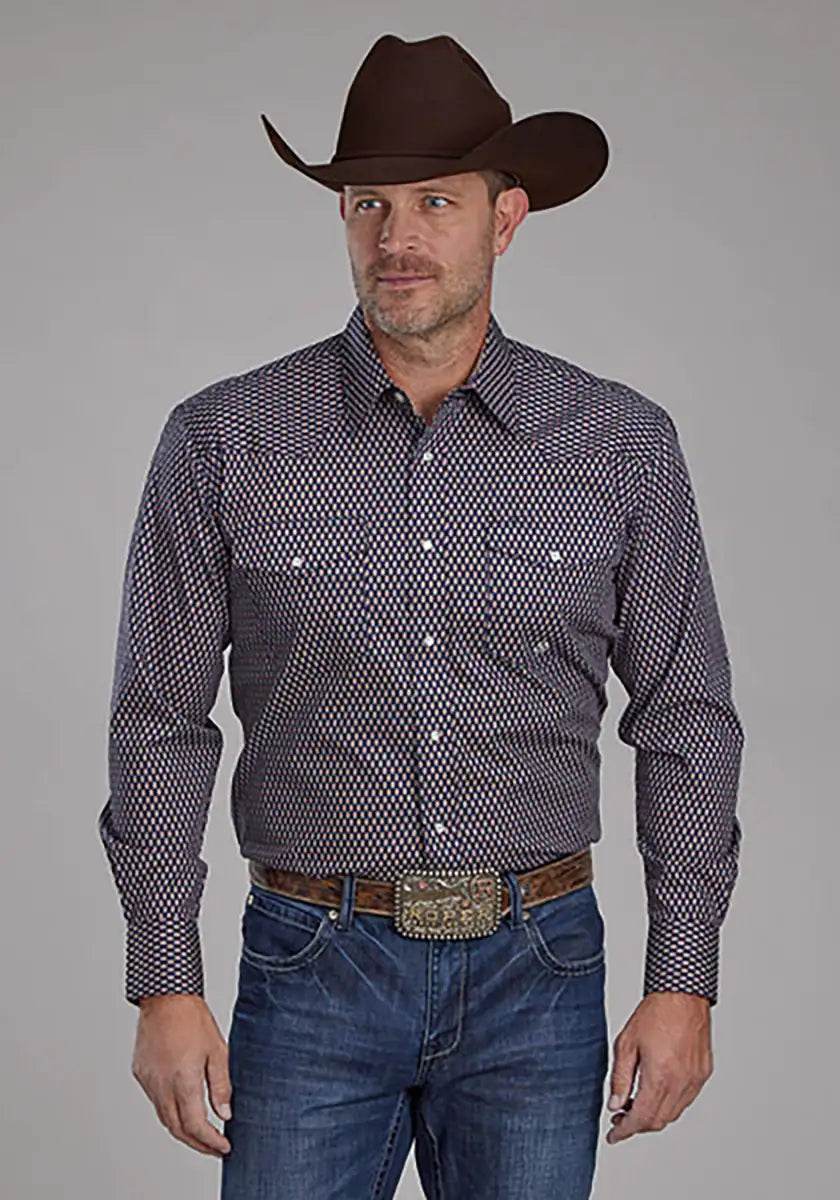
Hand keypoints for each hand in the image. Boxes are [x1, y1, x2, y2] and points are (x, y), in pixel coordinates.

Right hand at [132, 993, 232, 1156]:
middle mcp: (161, 1085)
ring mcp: (148, 1081)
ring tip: (202, 1132)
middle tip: (214, 1147)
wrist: (165, 997)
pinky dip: (169, 1110)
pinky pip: (155, 1100)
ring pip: (164, 1117)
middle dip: (197, 1143)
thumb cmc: (192, 1018)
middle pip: (177, 1129)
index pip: (195, 1126)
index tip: (223, 1146)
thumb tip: (225, 1113)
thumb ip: (221, 1085)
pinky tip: (182, 1107)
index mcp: (182, 1080)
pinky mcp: (140, 1074)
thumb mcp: (217, 1051)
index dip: (210, 1141)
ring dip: (183, 1129)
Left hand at [605, 990, 712, 1143]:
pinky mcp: (703, 1073)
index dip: (625, 1131)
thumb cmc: (655, 1013)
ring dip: (654, 1116)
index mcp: (660, 1076)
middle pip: (658, 1121)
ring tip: (636, 1104)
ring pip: (673, 1113)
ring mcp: (695, 1080)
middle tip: (620, 1118)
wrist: (682, 995)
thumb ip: (621, 1079)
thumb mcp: (626, 1044)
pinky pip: (686, 1100)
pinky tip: (656, 1092)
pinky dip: (670, 1104)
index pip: (641, 1118)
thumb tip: (616, 1105)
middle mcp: (681, 1082)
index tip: (613, 1136)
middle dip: (637, 1125)